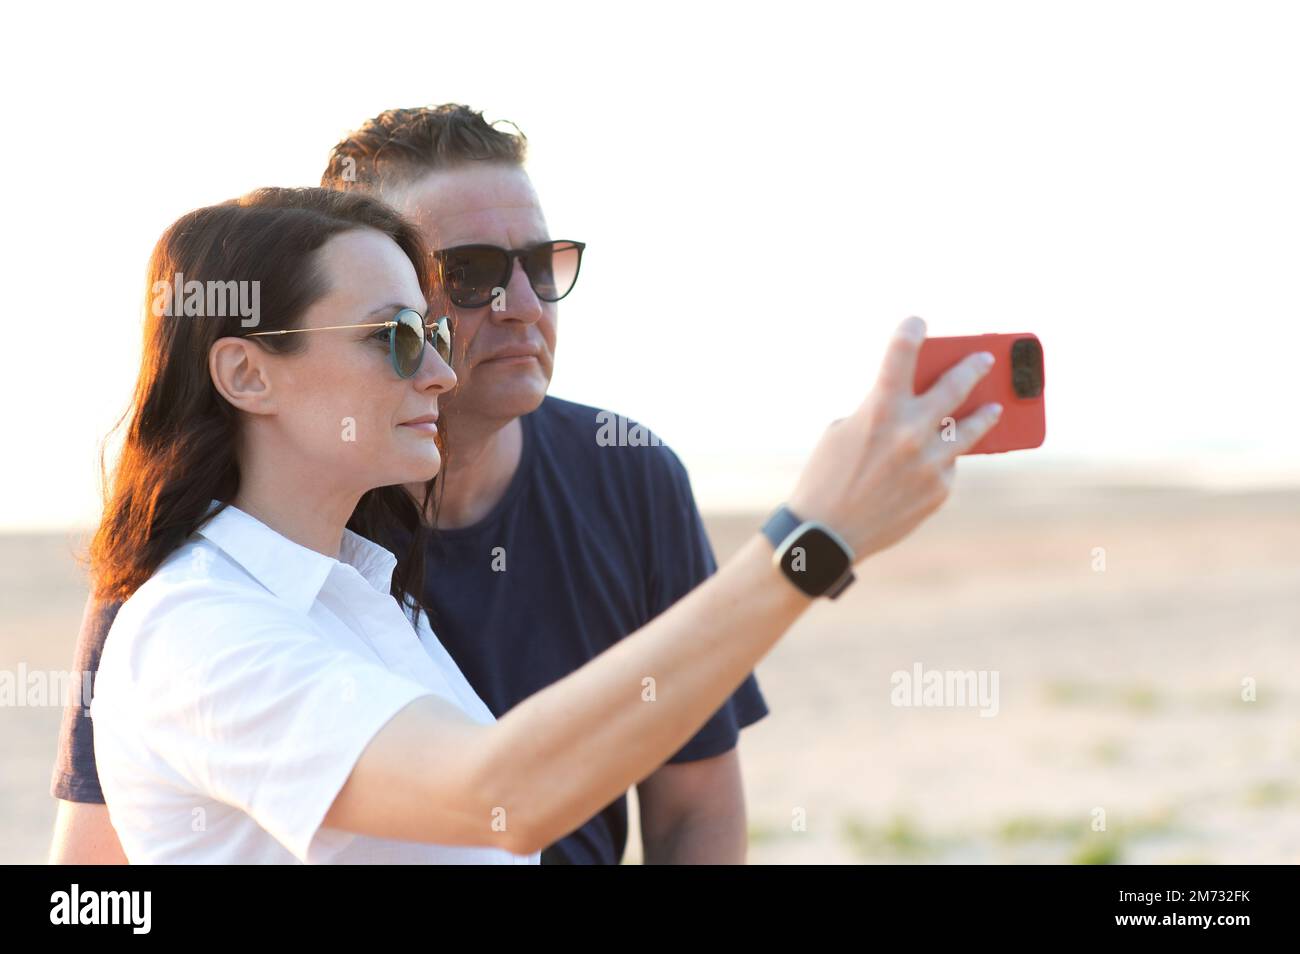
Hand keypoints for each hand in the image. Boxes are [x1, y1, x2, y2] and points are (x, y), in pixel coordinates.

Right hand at [787, 315, 1001, 561]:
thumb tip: (920, 407)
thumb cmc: (828, 477)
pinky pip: (948, 466)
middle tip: (984, 358)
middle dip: (972, 366)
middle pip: (955, 386)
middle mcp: (911, 432)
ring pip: (970, 429)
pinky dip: (943, 461)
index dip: (911, 330)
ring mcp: (930, 463)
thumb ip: (881, 412)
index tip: (918, 322)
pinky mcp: (939, 490)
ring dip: (985, 414)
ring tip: (994, 407)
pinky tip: (940, 460)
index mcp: (880, 409)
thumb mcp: (844, 432)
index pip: (901, 353)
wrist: (827, 534)